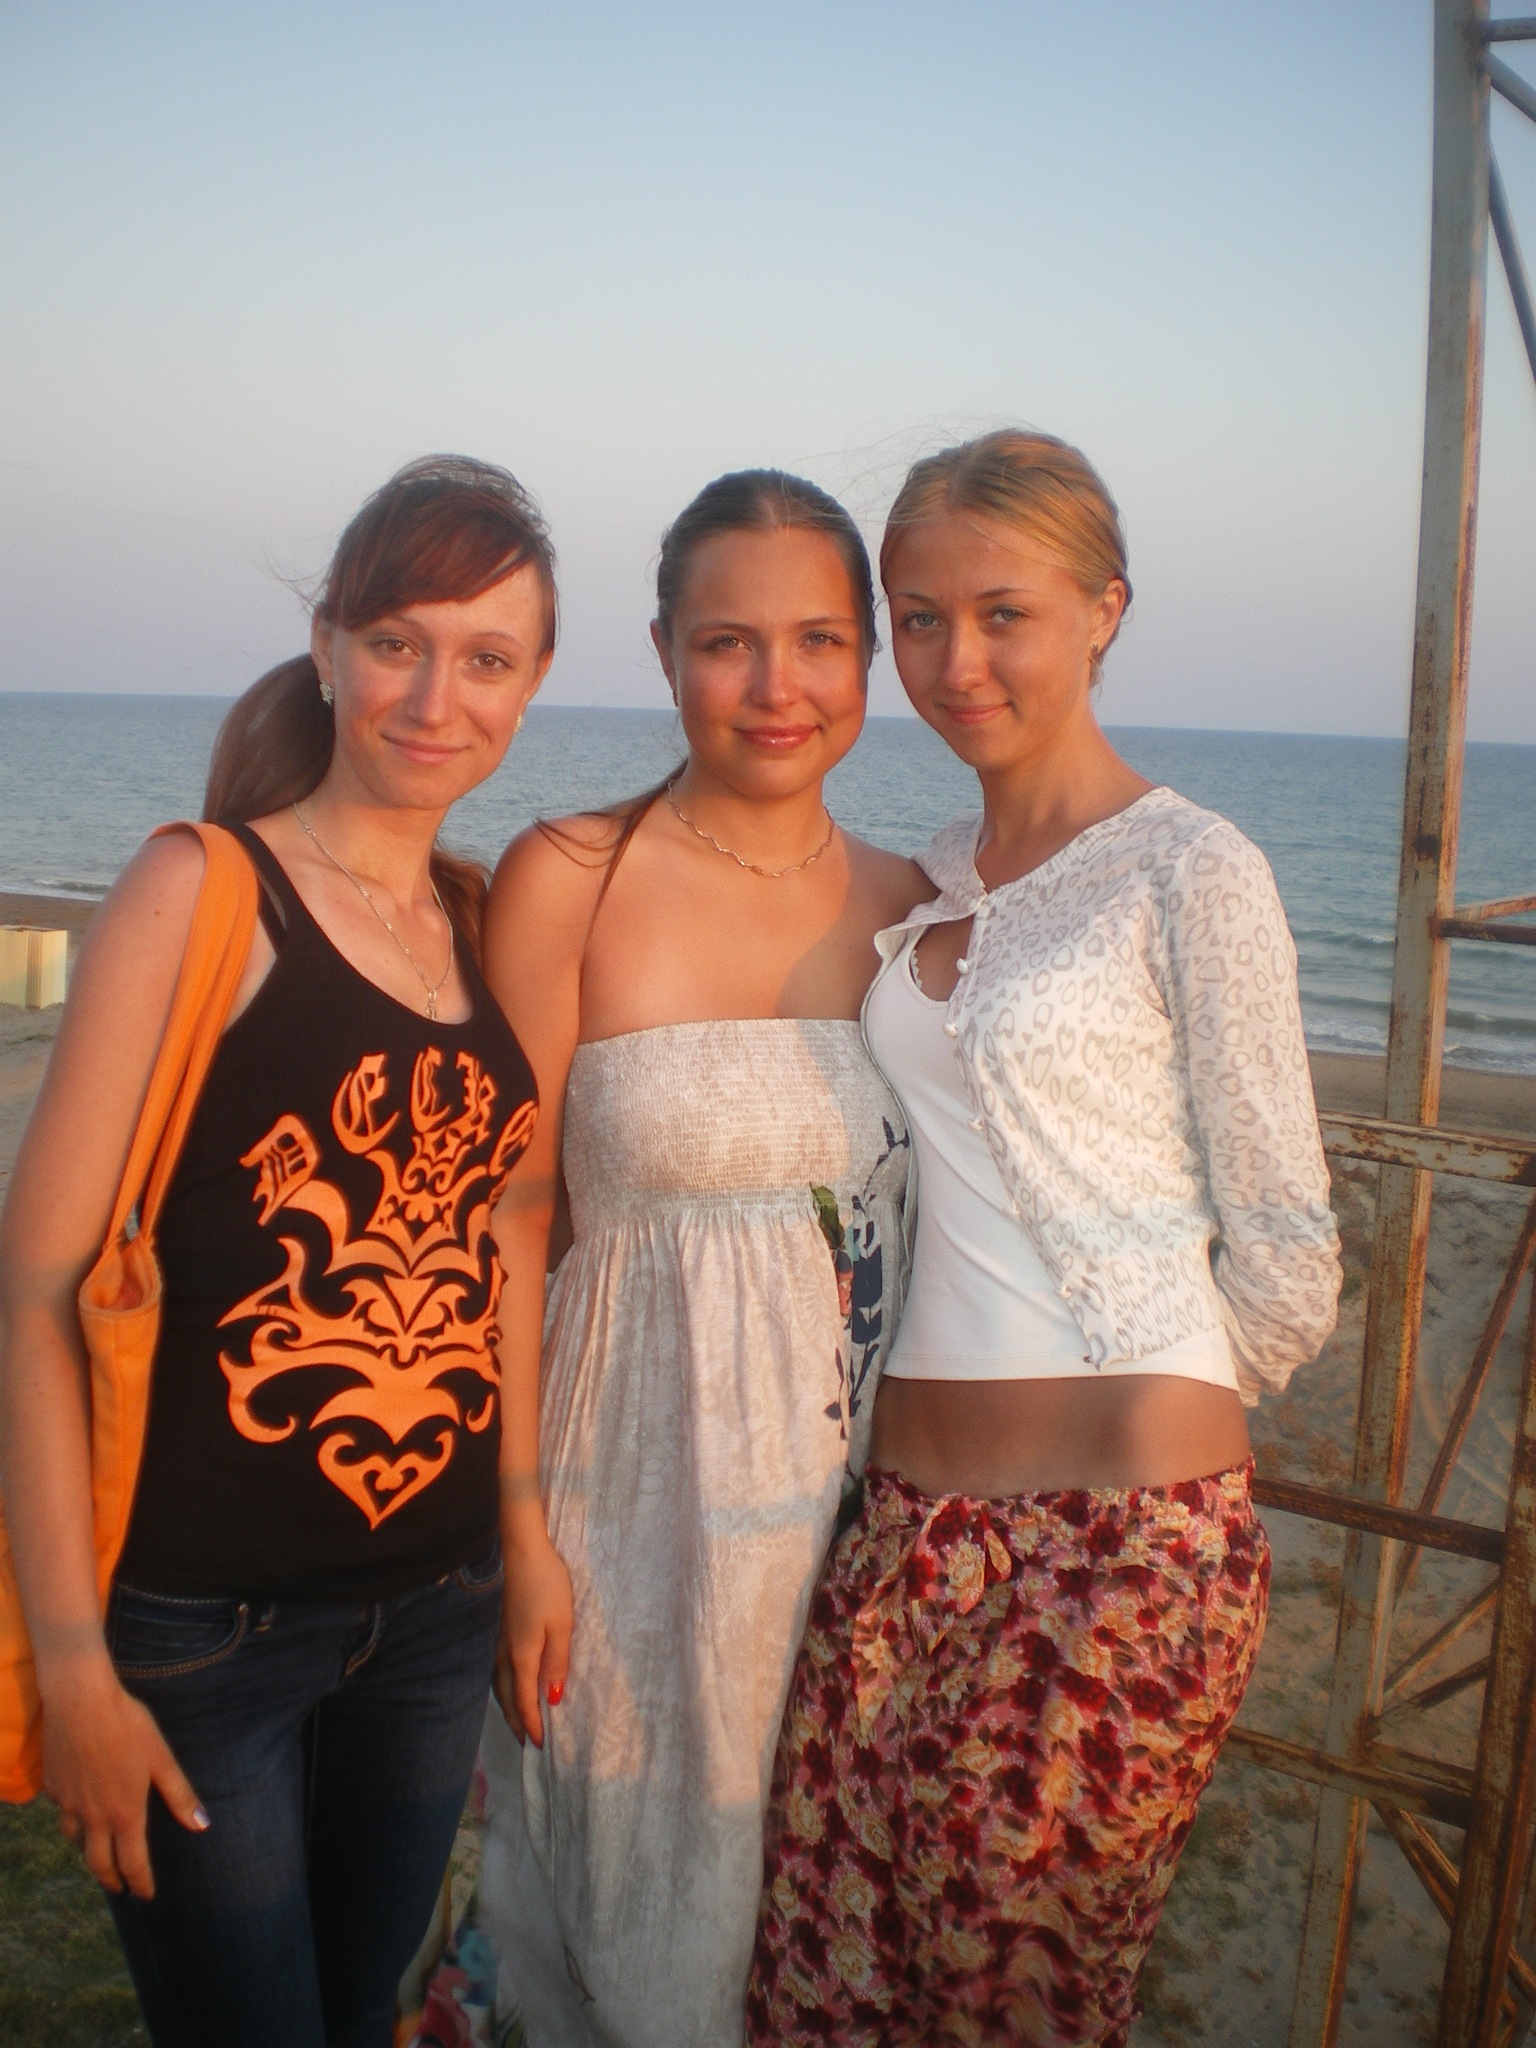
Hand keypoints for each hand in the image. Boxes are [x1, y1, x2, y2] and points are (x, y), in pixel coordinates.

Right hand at [41, 1655, 207, 1898]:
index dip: (140, 1882)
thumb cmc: (127, 1726)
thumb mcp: (161, 1757)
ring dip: (89, 1851)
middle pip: (98, 1862)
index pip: (132, 1862)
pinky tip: (78, 1807)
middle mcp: (93, 1816)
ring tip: (98, 1851)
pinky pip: (61, 1811)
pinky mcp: (52, 1786)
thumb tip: (202, 1825)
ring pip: (76, 1839)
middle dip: (111, 1879)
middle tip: (119, 1888)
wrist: (80, 1701)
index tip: (146, 1896)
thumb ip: (179, 1794)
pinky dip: (71, 1818)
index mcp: (124, 1813)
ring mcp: (68, 1804)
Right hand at [494, 1533, 572, 1748]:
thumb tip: (553, 1699)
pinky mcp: (497, 1629)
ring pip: (498, 1684)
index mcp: (521, 1656)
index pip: (524, 1701)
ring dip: (507, 1706)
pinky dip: (502, 1687)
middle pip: (506, 1697)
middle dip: (516, 1722)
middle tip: (526, 1743)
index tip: (540, 1746)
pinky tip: (508, 1684)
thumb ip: (557, 1662)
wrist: (521, 1551)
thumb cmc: (547, 1586)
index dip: (532, 1724)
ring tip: (517, 1720)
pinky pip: (496, 1670)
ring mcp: (497, 1640)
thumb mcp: (561, 1625)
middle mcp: (503, 1653)